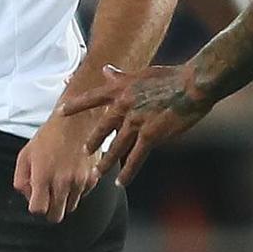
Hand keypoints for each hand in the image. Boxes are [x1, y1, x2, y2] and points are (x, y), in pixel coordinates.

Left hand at [14, 112, 101, 222]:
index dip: (36, 207)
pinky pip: (83, 195)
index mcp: (44, 176)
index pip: (39, 210)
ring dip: (64, 200)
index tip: (37, 199)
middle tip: (48, 196)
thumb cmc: (50, 135)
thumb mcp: (25, 154)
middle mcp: (63, 182)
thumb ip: (21, 179)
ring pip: (71, 207)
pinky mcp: (93, 179)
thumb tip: (27, 196)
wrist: (78, 120)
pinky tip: (72, 172)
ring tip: (61, 180)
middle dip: (50, 209)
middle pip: (56, 216)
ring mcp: (80, 182)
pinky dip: (77, 189)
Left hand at [60, 62, 211, 184]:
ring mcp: (136, 121)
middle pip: (101, 128)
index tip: (60, 112)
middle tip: (83, 152)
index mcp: (121, 89)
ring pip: (116, 146)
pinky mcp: (150, 135)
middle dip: (92, 142)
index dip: (75, 105)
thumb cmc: (170, 77)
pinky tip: (122, 182)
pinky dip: (128, 172)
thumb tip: (105, 70)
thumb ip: (120, 76)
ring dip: (106, 162)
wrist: (192, 86)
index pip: (92, 97)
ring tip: (98, 173)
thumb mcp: (140, 73)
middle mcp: (124, 105)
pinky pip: (135, 158)